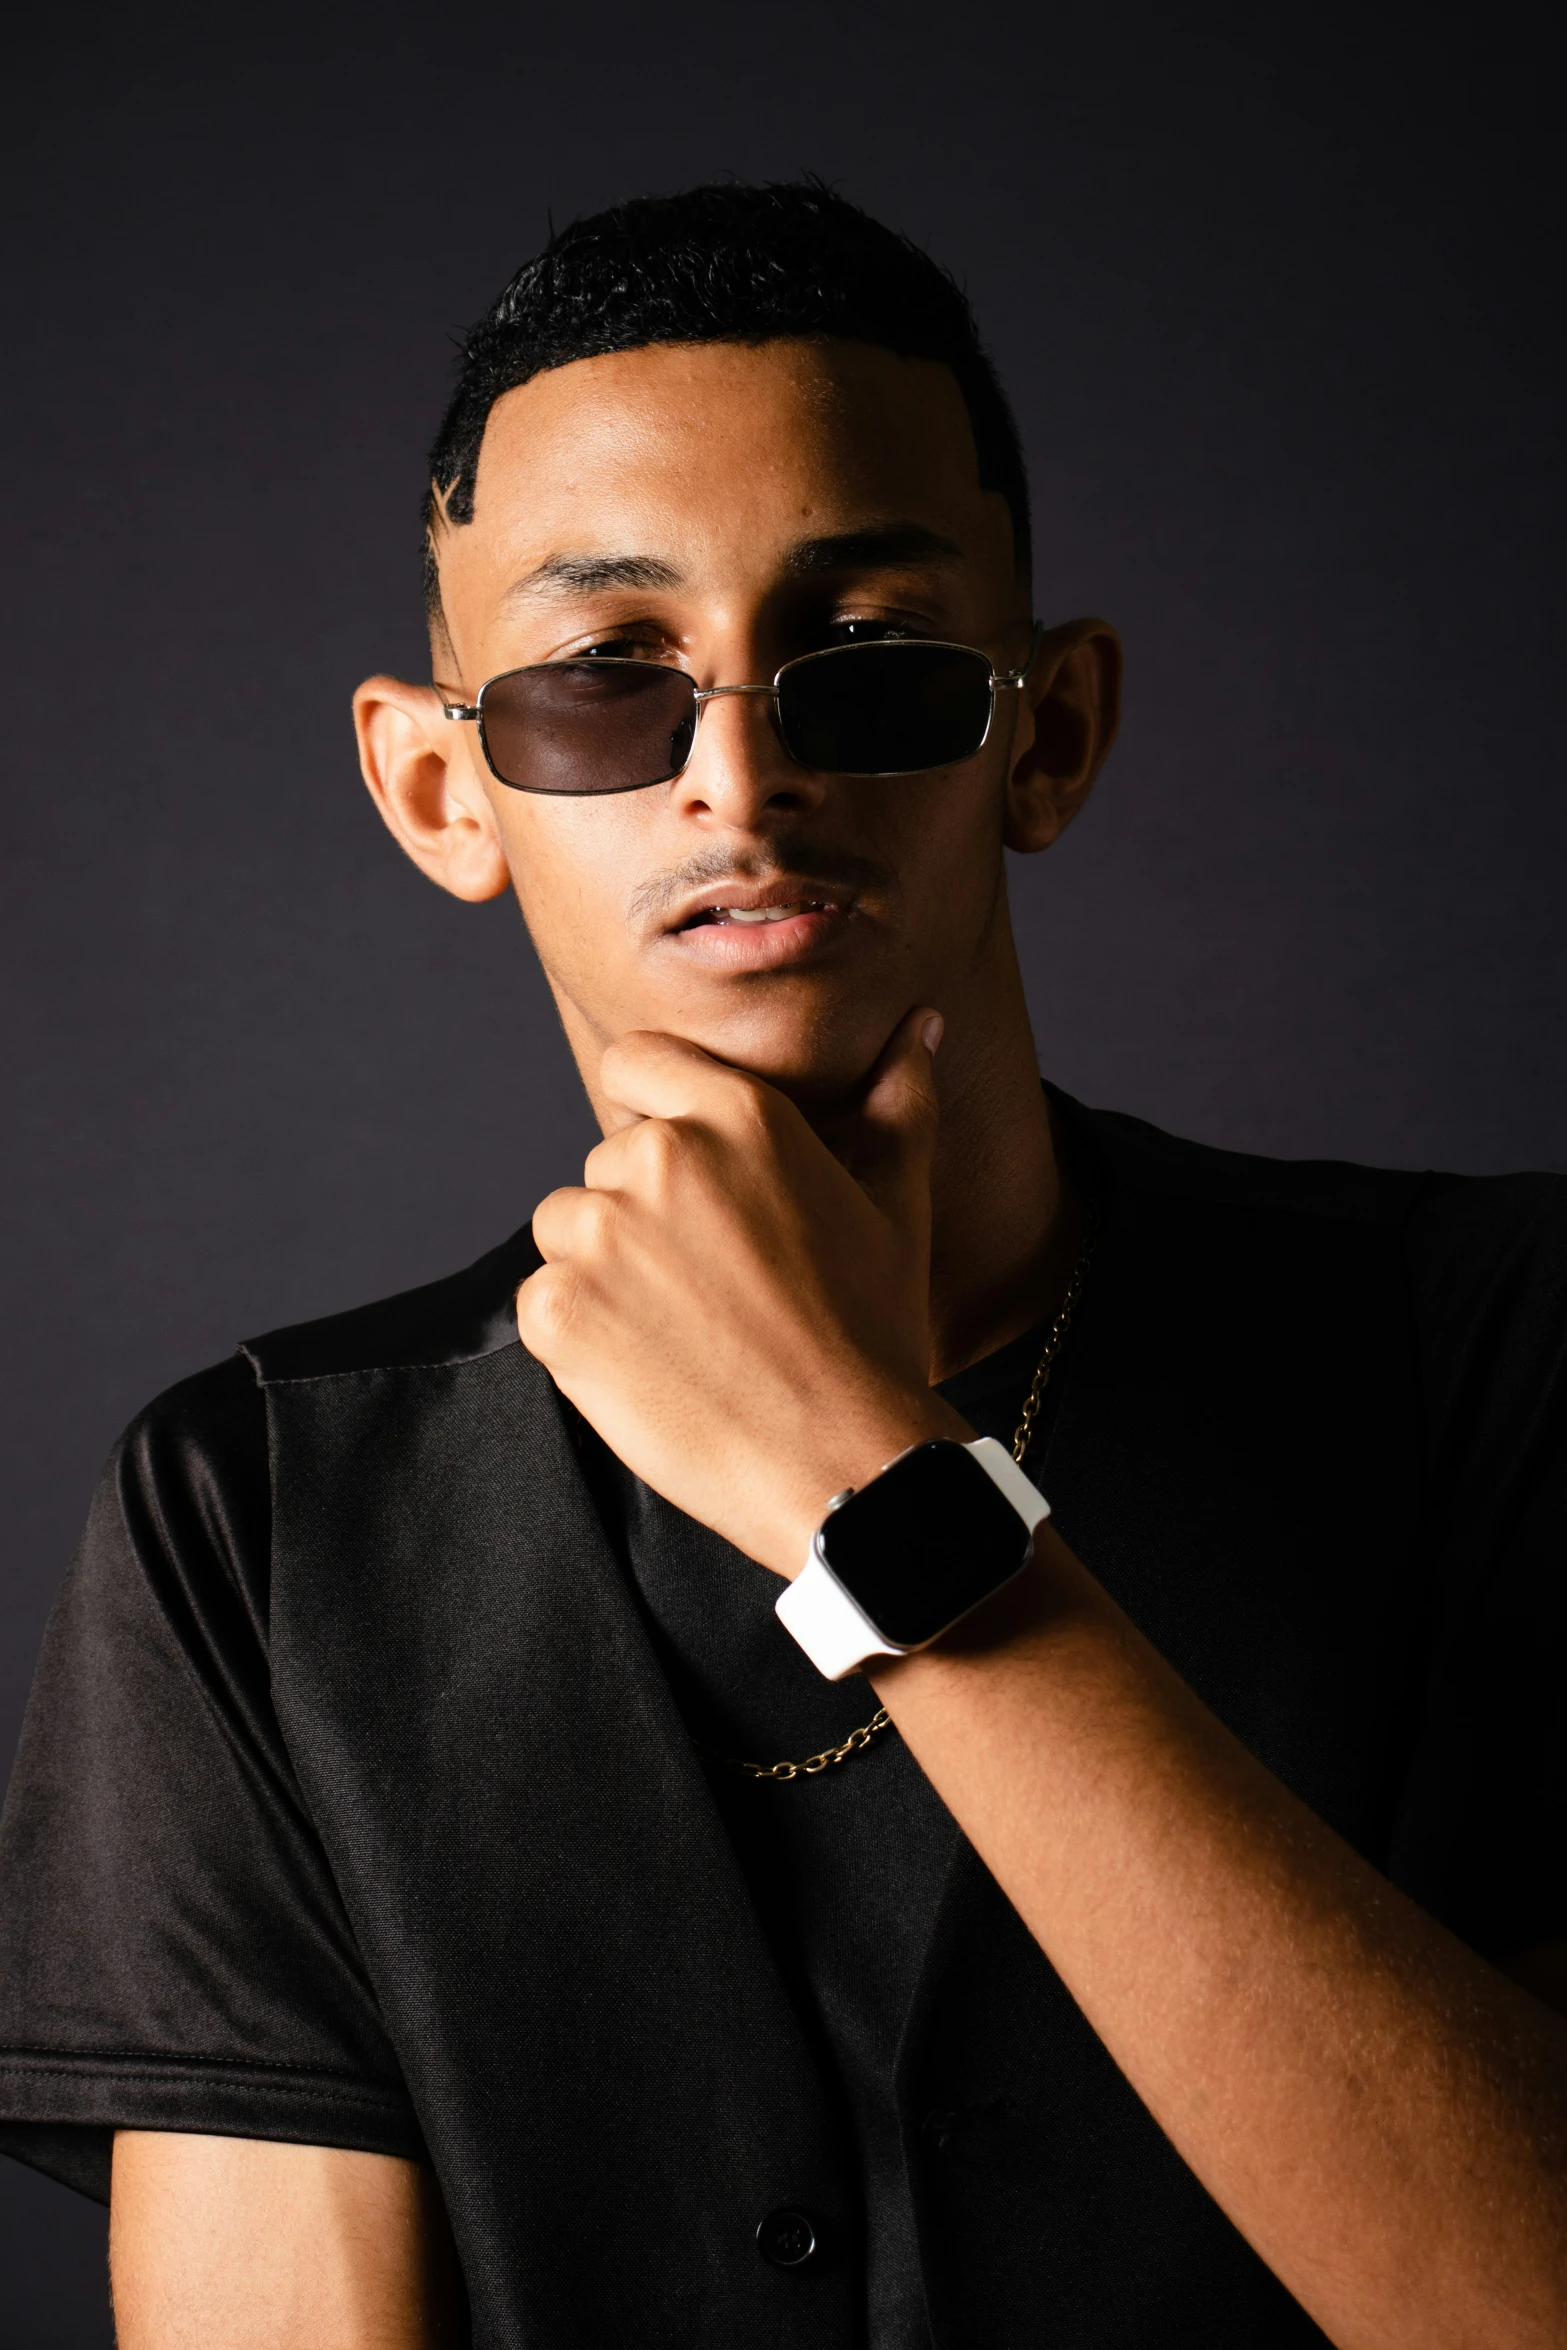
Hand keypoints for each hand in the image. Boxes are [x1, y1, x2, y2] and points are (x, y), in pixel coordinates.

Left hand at [517, 1009, 964, 1574]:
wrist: (842, 1465)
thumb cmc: (873, 1334)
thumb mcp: (896, 1205)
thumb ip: (898, 1101)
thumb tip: (918, 1025)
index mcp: (736, 1114)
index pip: (635, 1062)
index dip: (650, 1112)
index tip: (683, 1178)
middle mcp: (658, 1156)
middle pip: (606, 1162)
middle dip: (643, 1217)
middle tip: (711, 1288)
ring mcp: (599, 1233)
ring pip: (569, 1231)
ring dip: (605, 1272)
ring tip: (684, 1331)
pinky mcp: (556, 1310)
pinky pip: (543, 1302)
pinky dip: (580, 1336)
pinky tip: (652, 1367)